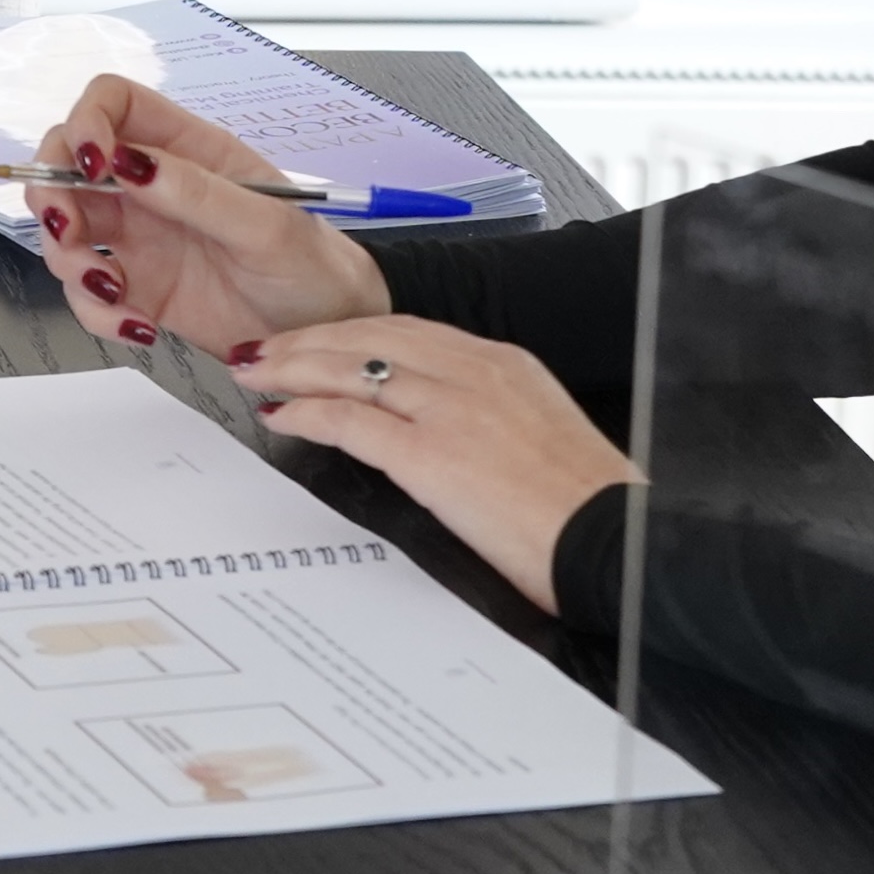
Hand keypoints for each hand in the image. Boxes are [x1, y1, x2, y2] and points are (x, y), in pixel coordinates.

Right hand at [21, 74, 392, 359]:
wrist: (328, 337)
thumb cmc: (316, 268)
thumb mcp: (266, 226)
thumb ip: (196, 193)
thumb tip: (129, 162)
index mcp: (188, 149)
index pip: (113, 104)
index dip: (86, 123)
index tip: (90, 165)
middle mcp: (154, 186)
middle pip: (68, 162)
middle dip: (52, 193)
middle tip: (68, 232)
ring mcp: (140, 237)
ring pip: (66, 229)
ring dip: (68, 261)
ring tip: (113, 292)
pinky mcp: (137, 288)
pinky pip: (87, 292)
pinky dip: (95, 312)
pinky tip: (137, 326)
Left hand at [226, 313, 634, 613]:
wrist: (616, 543)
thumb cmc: (587, 506)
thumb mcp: (540, 432)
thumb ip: (490, 414)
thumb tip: (446, 427)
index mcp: (505, 363)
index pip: (407, 331)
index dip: (351, 333)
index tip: (318, 340)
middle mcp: (475, 373)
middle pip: (369, 336)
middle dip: (308, 341)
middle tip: (266, 348)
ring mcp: (452, 410)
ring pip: (350, 368)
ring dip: (293, 367)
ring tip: (257, 373)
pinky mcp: (433, 456)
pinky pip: (352, 422)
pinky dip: (309, 414)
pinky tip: (285, 416)